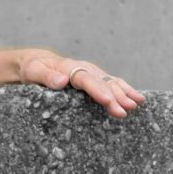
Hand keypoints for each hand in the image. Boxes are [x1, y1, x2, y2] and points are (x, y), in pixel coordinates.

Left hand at [18, 49, 145, 117]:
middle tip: (125, 111)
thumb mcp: (33, 71)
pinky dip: (126, 91)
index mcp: (70, 67)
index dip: (98, 90)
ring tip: (136, 105)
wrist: (37, 62)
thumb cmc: (33, 69)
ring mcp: (92, 74)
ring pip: (112, 82)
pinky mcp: (96, 80)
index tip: (107, 100)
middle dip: (115, 97)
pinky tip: (138, 99)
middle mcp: (85, 69)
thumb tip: (61, 81)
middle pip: (103, 83)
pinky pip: (114, 84)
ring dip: (124, 94)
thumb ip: (46, 76)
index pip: (86, 79)